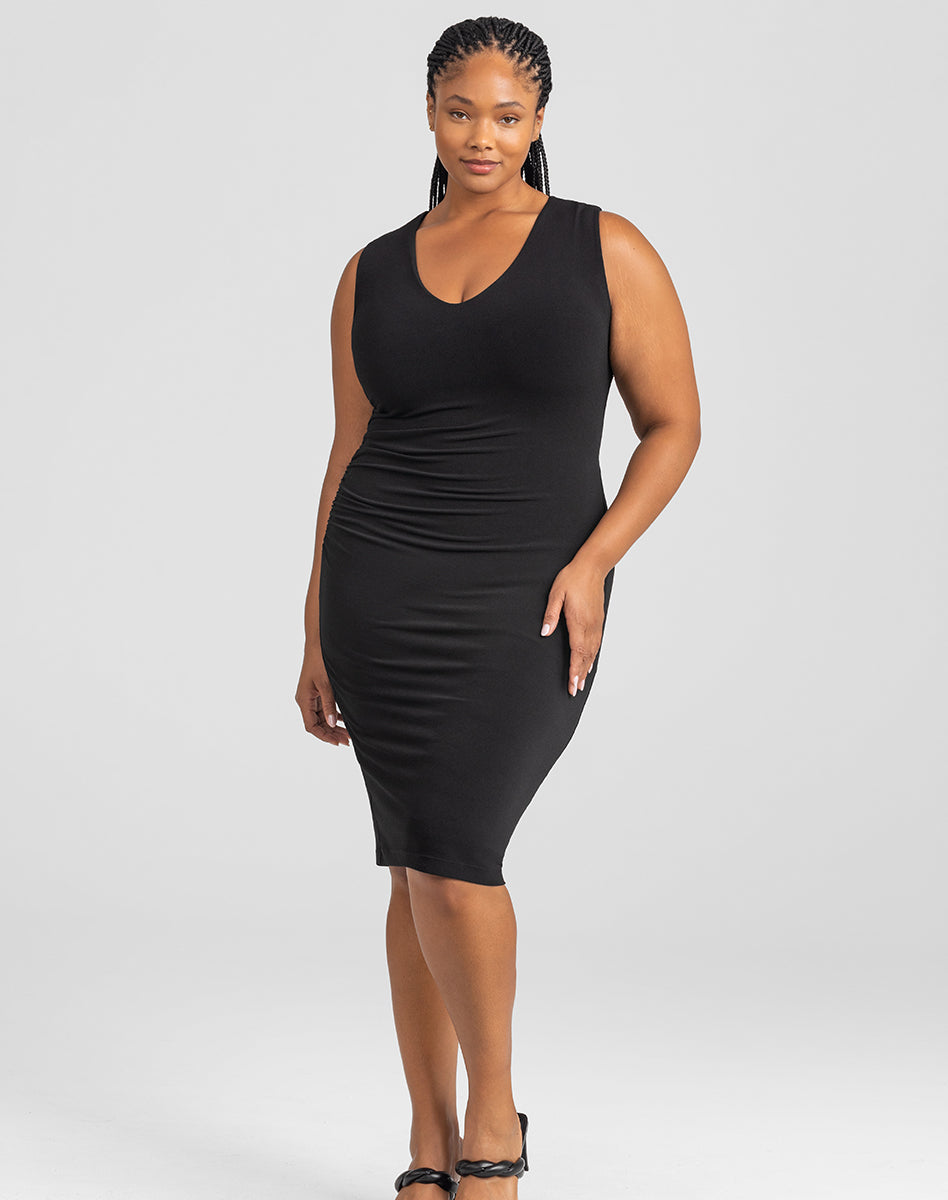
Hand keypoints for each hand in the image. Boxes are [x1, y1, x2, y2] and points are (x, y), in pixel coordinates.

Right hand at [296, 643, 350, 745]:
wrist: (318, 643)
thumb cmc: (320, 661)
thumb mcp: (326, 684)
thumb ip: (329, 704)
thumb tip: (332, 724)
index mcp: (303, 700)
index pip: (311, 726)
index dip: (324, 736)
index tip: (337, 742)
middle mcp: (305, 700)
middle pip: (317, 724)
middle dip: (332, 733)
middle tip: (348, 740)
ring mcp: (311, 696)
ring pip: (322, 717)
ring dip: (334, 726)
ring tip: (348, 734)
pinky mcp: (317, 692)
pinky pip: (325, 709)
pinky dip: (334, 715)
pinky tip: (345, 720)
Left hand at [539, 559, 607, 695]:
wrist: (592, 567)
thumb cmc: (572, 578)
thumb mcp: (556, 594)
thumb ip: (550, 614)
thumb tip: (545, 632)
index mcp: (578, 621)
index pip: (577, 652)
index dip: (574, 670)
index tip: (573, 685)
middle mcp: (590, 626)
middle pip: (586, 656)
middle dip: (580, 675)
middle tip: (576, 690)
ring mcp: (596, 624)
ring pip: (593, 651)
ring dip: (587, 668)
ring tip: (582, 682)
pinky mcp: (598, 620)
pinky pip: (597, 643)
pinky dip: (593, 656)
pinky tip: (590, 662)